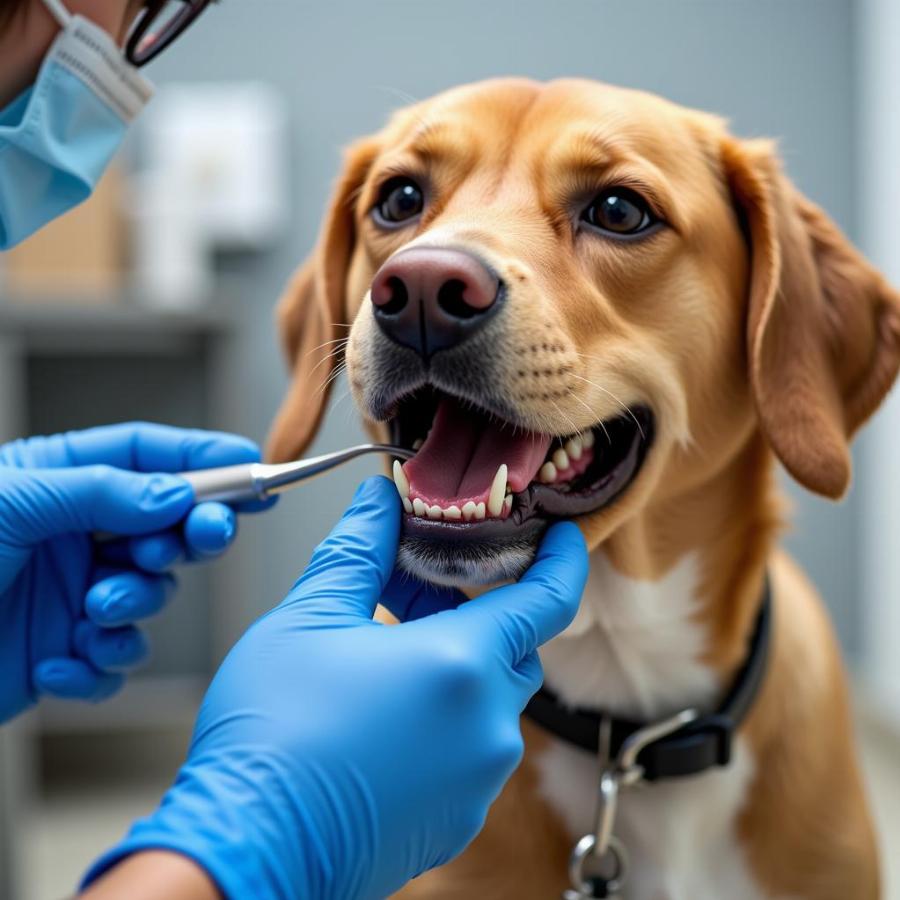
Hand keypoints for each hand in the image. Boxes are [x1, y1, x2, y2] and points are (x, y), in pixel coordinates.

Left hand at [0, 422, 267, 722]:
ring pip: (149, 593)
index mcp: (58, 481)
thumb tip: (176, 495)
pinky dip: (100, 664)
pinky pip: (116, 656)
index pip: (148, 456)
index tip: (252, 467)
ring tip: (95, 612)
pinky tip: (63, 662)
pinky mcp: (65, 651)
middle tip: (206, 536)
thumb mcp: (12, 504)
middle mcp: (74, 535)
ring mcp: (73, 593)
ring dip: (134, 606)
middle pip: (164, 523)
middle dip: (189, 533)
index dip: (203, 458)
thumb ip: (103, 493)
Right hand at [81, 476, 587, 899]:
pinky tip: (384, 717)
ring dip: (455, 668)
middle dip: (477, 613)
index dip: (563, 561)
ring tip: (383, 655)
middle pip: (513, 648)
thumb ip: (360, 549)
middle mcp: (487, 728)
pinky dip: (445, 721)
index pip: (548, 600)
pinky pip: (470, 752)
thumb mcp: (310, 617)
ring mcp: (477, 781)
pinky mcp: (456, 819)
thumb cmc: (273, 735)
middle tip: (417, 592)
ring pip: (490, 701)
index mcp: (463, 666)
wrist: (247, 849)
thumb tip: (380, 500)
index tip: (564, 538)